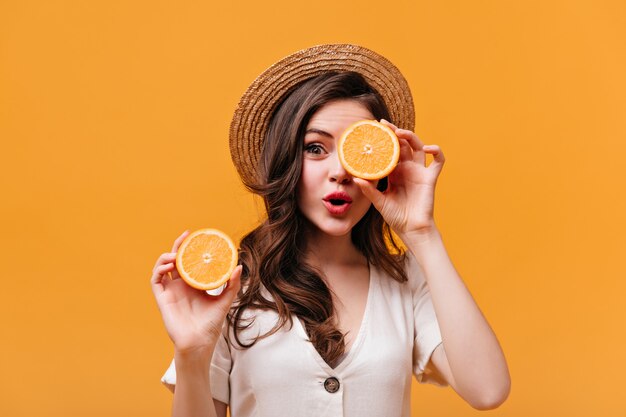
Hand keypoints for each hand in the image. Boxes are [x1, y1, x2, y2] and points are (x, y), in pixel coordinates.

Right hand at [150, 230, 241, 354]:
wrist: (200, 342)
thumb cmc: (211, 324)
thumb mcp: (225, 300)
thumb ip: (232, 284)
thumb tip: (238, 266)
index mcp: (194, 284)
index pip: (190, 261)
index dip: (190, 248)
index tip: (197, 236)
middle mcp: (181, 285)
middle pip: (175, 260)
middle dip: (178, 246)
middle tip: (186, 236)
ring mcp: (170, 291)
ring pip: (162, 267)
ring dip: (167, 257)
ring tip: (177, 255)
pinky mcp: (162, 299)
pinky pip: (156, 280)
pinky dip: (159, 269)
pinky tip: (170, 266)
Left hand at [354, 119, 444, 237]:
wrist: (411, 229)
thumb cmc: (396, 216)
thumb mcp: (379, 201)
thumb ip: (369, 190)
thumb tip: (355, 178)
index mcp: (394, 172)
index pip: (389, 150)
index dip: (384, 139)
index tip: (374, 130)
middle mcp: (407, 168)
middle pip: (403, 144)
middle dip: (395, 132)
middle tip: (384, 125)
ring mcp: (419, 171)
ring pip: (418, 147)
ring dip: (410, 136)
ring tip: (399, 133)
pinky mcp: (430, 178)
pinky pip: (438, 161)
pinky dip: (437, 151)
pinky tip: (429, 148)